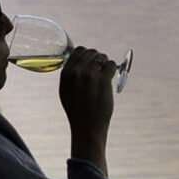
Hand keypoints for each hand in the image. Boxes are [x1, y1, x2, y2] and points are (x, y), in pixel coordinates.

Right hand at [59, 46, 115, 172]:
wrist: (86, 127)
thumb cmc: (77, 111)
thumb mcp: (65, 91)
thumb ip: (69, 76)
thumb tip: (78, 63)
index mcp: (66, 73)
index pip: (78, 51)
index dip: (87, 55)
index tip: (91, 62)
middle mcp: (77, 72)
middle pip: (92, 52)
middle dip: (98, 58)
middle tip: (101, 69)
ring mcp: (90, 75)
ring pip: (102, 57)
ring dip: (106, 64)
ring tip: (105, 74)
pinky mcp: (103, 81)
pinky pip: (111, 64)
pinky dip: (113, 69)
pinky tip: (111, 76)